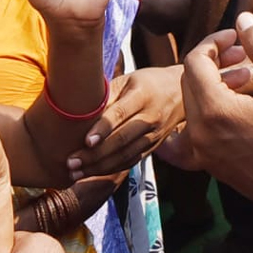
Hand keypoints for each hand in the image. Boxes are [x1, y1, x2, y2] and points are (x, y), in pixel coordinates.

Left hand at [67, 65, 184, 178]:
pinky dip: (111, 169)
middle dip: (95, 155)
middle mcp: (150, 117)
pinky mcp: (153, 147)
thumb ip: (107, 94)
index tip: (86, 141)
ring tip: (76, 172)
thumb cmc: (148, 82)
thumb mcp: (128, 79)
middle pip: (121, 140)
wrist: (181, 93)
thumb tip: (79, 109)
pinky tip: (92, 173)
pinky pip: (131, 161)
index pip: (120, 113)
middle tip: (71, 162)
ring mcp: (153, 135)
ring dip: (99, 167)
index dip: (103, 128)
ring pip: (125, 155)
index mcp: (142, 95)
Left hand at [177, 14, 252, 222]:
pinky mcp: (209, 164)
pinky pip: (193, 130)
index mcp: (215, 110)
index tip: (237, 37)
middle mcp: (200, 132)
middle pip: (189, 80)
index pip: (195, 61)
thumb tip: (243, 19)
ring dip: (211, 84)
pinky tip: (233, 105)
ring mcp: (202, 151)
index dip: (213, 42)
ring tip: (246, 75)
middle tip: (242, 52)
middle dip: (211, 60)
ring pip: (192, 103)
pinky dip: (207, 111)